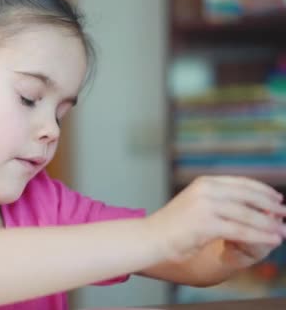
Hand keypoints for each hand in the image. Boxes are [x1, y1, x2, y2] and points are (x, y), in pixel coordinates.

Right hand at [146, 176, 285, 262]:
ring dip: (269, 224)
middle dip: (270, 205)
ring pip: (247, 214)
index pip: (241, 182)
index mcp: (204, 183)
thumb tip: (250, 206)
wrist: (150, 237)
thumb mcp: (196, 204)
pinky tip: (272, 239)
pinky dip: (260, 235)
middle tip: (285, 214)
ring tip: (282, 230)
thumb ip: (218, 201)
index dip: (263, 190)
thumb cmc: (173, 226)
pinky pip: (240, 230)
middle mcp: (206, 190)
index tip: (277, 198)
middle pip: (248, 196)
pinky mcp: (205, 224)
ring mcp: (205, 206)